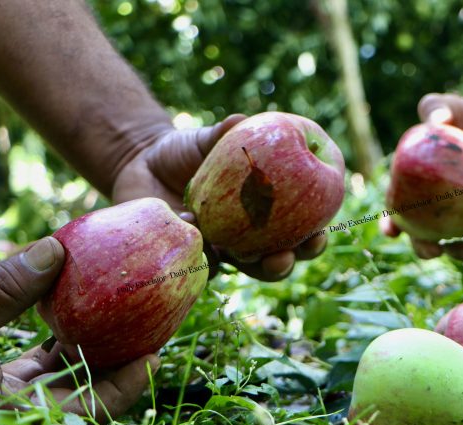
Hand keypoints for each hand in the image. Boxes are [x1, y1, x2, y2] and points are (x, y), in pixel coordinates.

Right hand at [0, 237, 158, 422]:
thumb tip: (56, 248)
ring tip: (125, 312)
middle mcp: (17, 404)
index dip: (128, 387)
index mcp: (12, 406)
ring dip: (95, 345)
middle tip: (151, 326)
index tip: (155, 355)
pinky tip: (79, 308)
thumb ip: (2, 289)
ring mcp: (8, 391)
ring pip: (67, 373)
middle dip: (120, 361)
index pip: (88, 409)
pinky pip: (45, 360)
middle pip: (86, 389)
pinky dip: (65, 337)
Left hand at [111, 116, 327, 280]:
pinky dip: (205, 253)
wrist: (140, 165)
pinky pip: (203, 264)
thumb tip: (240, 119)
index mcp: (264, 212)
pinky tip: (197, 231)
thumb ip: (224, 133)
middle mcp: (246, 237)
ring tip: (264, 258)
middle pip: (277, 259)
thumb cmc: (184, 151)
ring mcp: (219, 250)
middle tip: (292, 253)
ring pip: (245, 269)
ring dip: (258, 267)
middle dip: (289, 261)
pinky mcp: (190, 257)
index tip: (321, 231)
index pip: (297, 229)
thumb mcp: (207, 140)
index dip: (313, 236)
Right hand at [382, 93, 462, 258]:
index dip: (391, 225)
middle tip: (432, 249)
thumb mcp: (452, 109)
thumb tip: (436, 119)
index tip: (391, 231)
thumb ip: (437, 108)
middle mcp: (438, 213)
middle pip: (424, 239)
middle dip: (425, 249)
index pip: (397, 212)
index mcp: (417, 191)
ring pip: (460, 247)